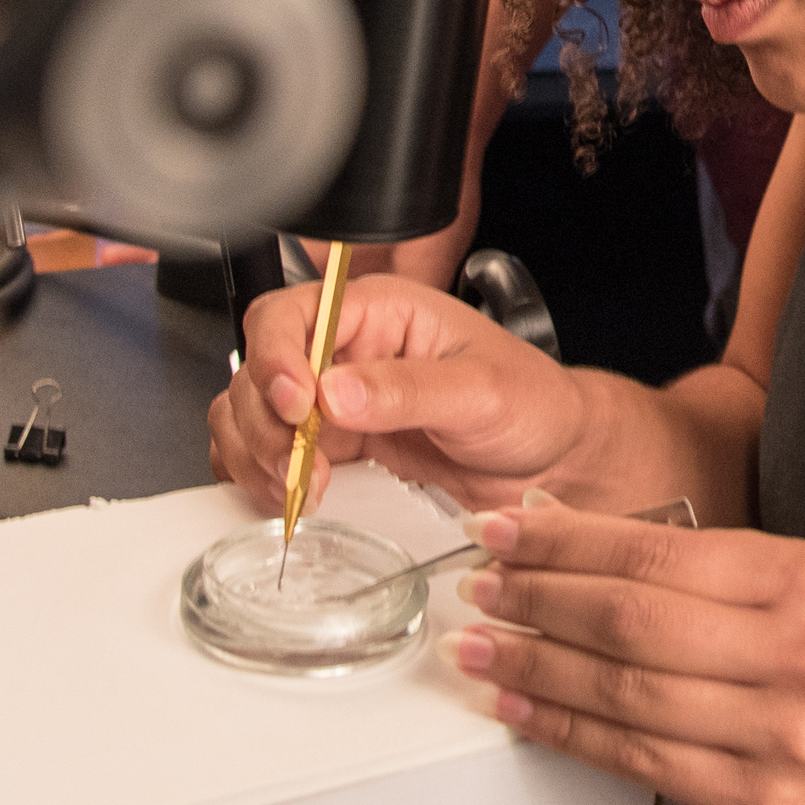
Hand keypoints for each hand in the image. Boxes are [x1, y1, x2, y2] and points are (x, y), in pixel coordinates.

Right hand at [207, 271, 585, 514]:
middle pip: (258, 368)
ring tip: (297, 485)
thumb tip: (336, 391)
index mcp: (381, 311)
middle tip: (297, 463)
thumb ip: (409, 389)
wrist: (553, 458)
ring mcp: (335, 398)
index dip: (276, 358)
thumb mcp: (481, 392)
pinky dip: (261, 475)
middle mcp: (349, 348)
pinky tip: (290, 493)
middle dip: (264, 422)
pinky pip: (270, 451)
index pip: (293, 316)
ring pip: (251, 413)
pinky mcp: (335, 443)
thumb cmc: (533, 405)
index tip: (293, 405)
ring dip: (256, 453)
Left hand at [442, 498, 804, 804]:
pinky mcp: (750, 800)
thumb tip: (581, 548)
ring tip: (481, 649)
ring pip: (620, 690)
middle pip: (629, 617)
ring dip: (533, 667)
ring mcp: (773, 731)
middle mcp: (792, 652)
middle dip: (537, 598)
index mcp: (801, 583)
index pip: (655, 551)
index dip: (566, 542)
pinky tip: (522, 711)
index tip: (508, 531)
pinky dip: (564, 731)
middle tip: (484, 588)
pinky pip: (633, 758)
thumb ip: (708, 577)